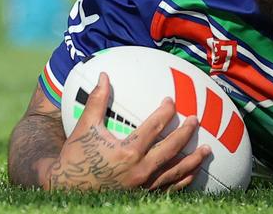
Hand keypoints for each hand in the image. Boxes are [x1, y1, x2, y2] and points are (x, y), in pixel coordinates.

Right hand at [41, 72, 209, 190]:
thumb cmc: (74, 157)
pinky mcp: (142, 197)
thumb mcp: (85, 128)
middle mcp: (139, 170)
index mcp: (127, 151)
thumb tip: (105, 75)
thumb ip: (97, 101)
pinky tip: (193, 173)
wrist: (64, 189)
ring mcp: (143, 186)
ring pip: (175, 172)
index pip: (155, 127)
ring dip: (193, 160)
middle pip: (171, 148)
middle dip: (186, 133)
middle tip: (196, 120)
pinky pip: (169, 189)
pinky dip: (183, 181)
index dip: (166, 111)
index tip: (171, 101)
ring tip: (207, 150)